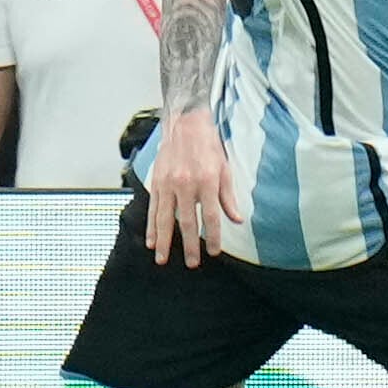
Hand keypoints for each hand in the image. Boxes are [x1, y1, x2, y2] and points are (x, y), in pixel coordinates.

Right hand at [143, 107, 240, 265]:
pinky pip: (153, 208)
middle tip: (192, 263)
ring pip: (165, 218)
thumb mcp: (225, 169)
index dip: (212, 236)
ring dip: (164, 241)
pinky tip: (151, 240)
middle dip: (188, 245)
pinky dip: (151, 226)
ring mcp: (169, 184)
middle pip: (186, 221)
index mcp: (206, 181)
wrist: (186, 124)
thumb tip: (236, 219)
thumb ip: (228, 197)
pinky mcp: (157, 182)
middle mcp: (186, 184)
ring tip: (163, 259)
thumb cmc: (208, 147)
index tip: (213, 251)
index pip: (210, 216)